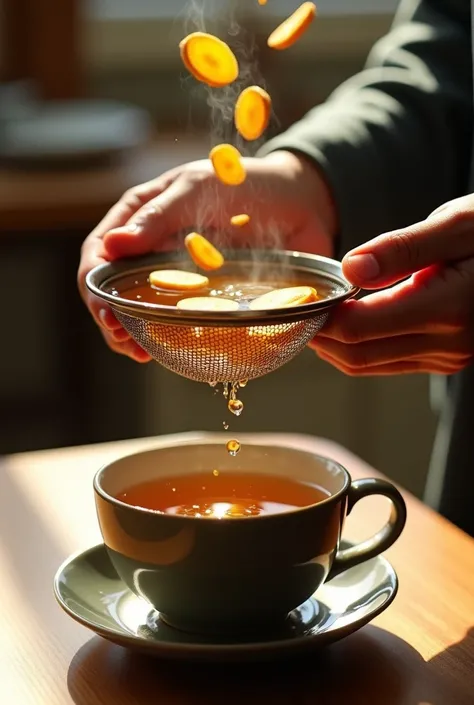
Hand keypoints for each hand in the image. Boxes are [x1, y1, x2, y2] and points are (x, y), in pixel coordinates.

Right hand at [78, 150, 335, 360]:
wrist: (298, 200)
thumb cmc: (244, 182)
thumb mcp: (197, 190)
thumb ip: (158, 217)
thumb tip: (111, 245)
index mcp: (139, 213)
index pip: (98, 251)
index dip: (94, 284)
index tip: (106, 311)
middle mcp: (149, 245)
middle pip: (109, 286)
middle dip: (108, 315)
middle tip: (123, 340)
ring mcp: (172, 271)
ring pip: (134, 306)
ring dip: (129, 332)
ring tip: (138, 352)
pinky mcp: (199, 292)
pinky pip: (171, 317)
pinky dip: (160, 335)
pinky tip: (160, 349)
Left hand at [310, 194, 473, 374]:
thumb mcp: (457, 225)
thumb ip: (402, 249)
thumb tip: (351, 269)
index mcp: (446, 309)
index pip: (357, 328)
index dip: (321, 316)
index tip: (301, 296)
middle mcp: (447, 343)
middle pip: (356, 356)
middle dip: (320, 336)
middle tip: (298, 310)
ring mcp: (449, 356)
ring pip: (369, 365)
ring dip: (336, 345)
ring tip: (316, 314)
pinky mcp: (448, 358)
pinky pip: (389, 362)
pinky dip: (360, 346)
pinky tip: (348, 321)